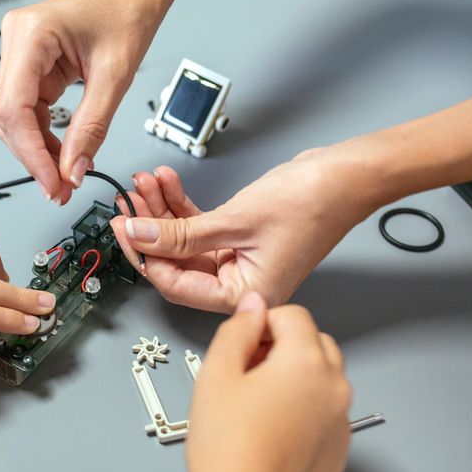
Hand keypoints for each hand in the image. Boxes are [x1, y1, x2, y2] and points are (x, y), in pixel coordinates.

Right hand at [0, 0, 177, 203]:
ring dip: (37, 151)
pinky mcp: (31, 66)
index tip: (50, 182)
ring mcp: (21, 54)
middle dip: (33, 157)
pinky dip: (45, 137)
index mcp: (32, 34)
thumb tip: (72, 170)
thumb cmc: (126, 12)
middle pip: (8, 117)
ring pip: (15, 119)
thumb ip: (92, 127)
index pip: (14, 107)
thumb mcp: (114, 76)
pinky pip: (29, 111)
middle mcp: (16, 41)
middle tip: (58, 189)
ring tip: (64, 178)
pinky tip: (63, 155)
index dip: (30, 152)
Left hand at [110, 152, 373, 311]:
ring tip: (145, 184)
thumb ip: (180, 234)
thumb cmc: (314, 203)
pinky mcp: (239, 238)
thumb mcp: (233, 220)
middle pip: (176, 262)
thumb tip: (140, 236)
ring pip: (184, 241)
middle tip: (127, 205)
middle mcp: (240, 284)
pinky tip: (165, 184)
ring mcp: (238, 260)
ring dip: (162, 212)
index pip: (177, 286)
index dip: (145, 258)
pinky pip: (199, 227)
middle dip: (149, 229)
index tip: (124, 231)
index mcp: (244, 297)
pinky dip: (180, 207)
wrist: (347, 175)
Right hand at [187, 293, 351, 471]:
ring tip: (253, 408)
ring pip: (321, 379)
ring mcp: (341, 421)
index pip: (293, 315)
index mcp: (306, 361)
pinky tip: (268, 434)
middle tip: (244, 375)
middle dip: (282, 348)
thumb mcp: (216, 375)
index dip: (261, 324)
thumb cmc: (228, 450)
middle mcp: (335, 387)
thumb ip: (238, 329)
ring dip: (293, 379)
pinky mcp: (339, 450)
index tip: (240, 347)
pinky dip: (302, 411)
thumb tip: (253, 307)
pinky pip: (324, 413)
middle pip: (314, 343)